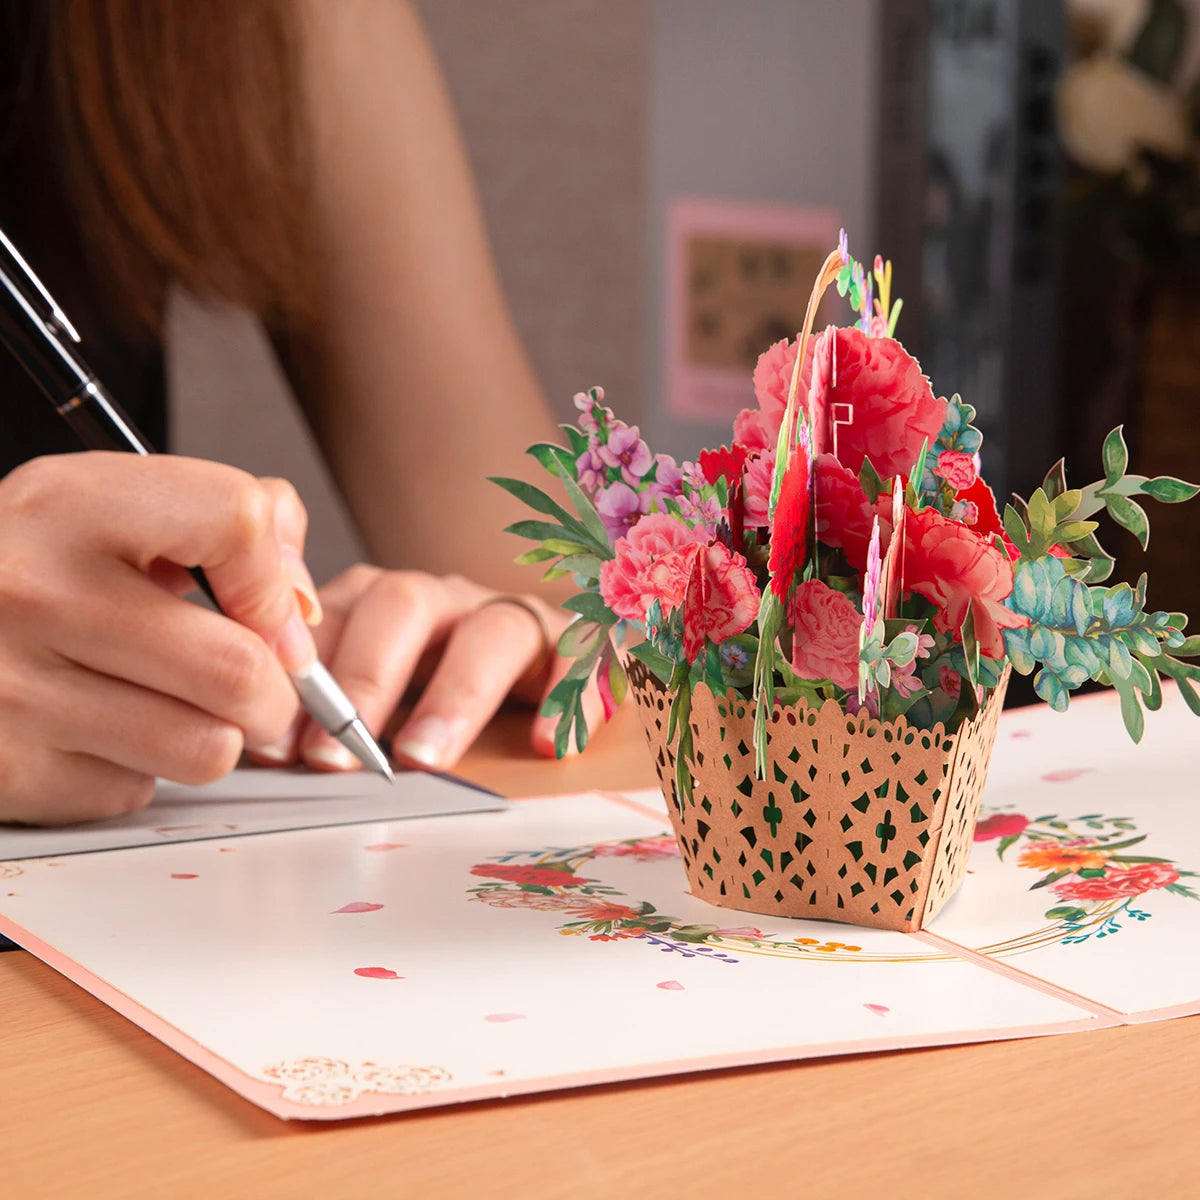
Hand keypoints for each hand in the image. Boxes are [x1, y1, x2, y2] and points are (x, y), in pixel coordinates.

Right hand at [0, 453, 318, 824]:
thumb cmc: (26, 572)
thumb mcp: (106, 509)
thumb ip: (224, 518)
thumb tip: (299, 602)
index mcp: (69, 505)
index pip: (236, 519)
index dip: (276, 577)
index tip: (274, 610)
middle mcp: (33, 590)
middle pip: (238, 667)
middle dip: (277, 693)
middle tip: (261, 691)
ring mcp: (13, 689)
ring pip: (207, 748)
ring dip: (218, 738)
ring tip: (184, 710)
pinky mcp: (10, 770)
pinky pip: (137, 790)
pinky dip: (139, 771)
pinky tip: (102, 733)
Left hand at [247, 566, 604, 772]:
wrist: (536, 665)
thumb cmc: (433, 687)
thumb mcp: (370, 691)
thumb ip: (323, 707)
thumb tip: (254, 747)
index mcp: (377, 604)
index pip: (332, 614)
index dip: (302, 673)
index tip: (275, 744)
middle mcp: (440, 599)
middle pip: (403, 607)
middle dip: (365, 682)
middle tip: (336, 758)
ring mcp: (506, 615)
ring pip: (488, 632)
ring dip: (454, 697)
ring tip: (426, 760)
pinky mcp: (569, 642)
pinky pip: (576, 655)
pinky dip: (564, 695)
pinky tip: (549, 744)